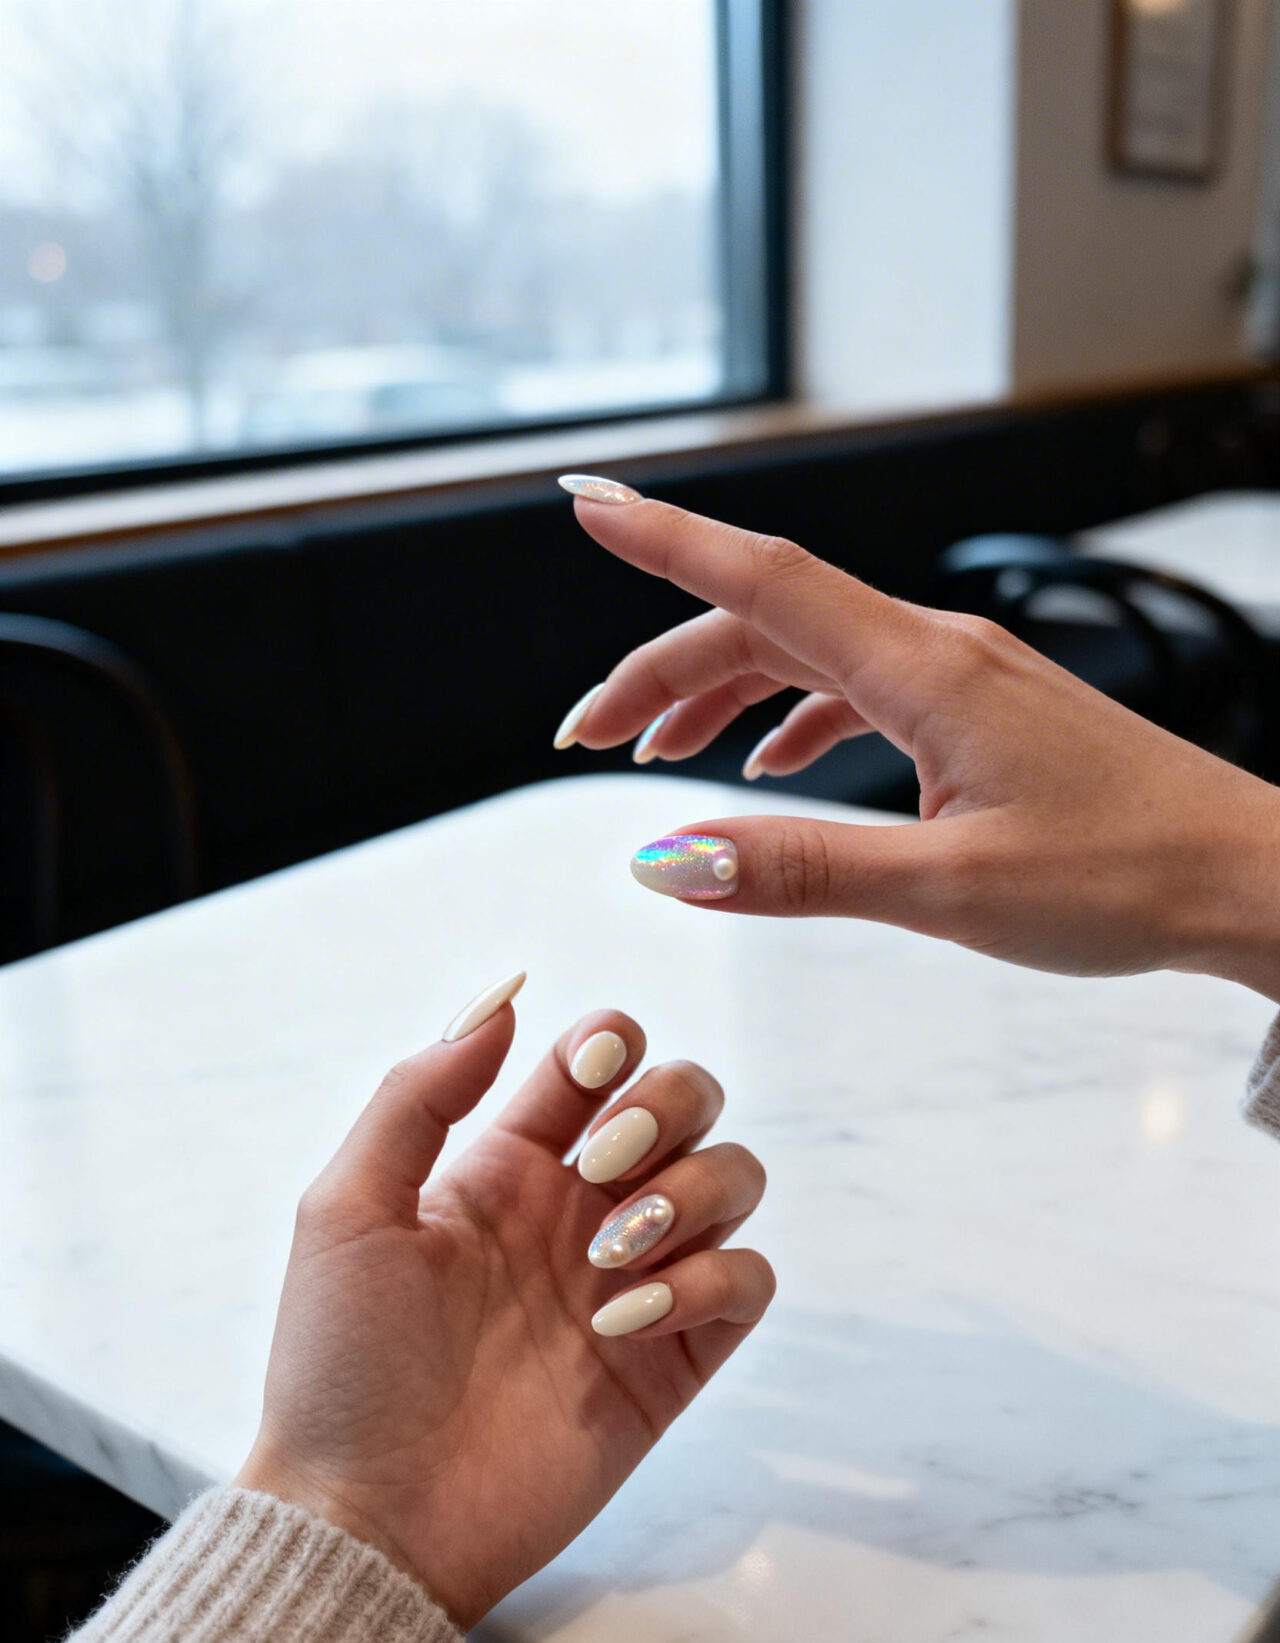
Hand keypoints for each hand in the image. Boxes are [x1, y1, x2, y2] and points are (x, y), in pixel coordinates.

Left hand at [236, 990, 770, 1627]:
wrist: (370, 1516)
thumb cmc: (341, 1365)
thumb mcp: (348, 1209)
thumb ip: (420, 1094)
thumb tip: (503, 999)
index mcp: (507, 1165)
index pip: (600, 1057)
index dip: (612, 1044)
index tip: (587, 1075)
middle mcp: (581, 1210)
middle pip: (689, 1099)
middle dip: (667, 1107)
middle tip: (603, 1168)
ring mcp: (635, 1281)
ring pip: (735, 1178)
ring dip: (692, 1191)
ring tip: (610, 1257)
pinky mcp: (675, 1361)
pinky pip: (748, 1281)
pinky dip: (711, 1280)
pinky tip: (627, 1319)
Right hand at [558, 481, 1279, 1002]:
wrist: (1245, 877)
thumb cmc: (1127, 875)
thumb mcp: (946, 889)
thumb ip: (801, 869)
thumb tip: (671, 861)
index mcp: (925, 669)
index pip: (764, 578)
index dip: (665, 539)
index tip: (588, 503)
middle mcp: (939, 651)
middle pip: (765, 622)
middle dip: (662, 669)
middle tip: (587, 735)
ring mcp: (964, 676)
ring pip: (808, 654)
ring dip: (721, 696)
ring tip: (655, 756)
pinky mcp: (983, 712)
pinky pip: (859, 689)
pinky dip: (792, 718)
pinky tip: (770, 769)